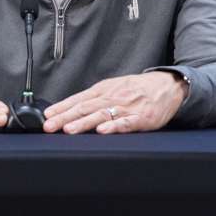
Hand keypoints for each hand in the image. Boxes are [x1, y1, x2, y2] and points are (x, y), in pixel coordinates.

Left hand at [43, 72, 188, 133]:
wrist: (168, 85)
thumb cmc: (139, 88)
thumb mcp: (115, 87)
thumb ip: (95, 98)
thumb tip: (71, 108)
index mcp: (105, 90)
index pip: (79, 99)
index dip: (62, 108)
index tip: (47, 117)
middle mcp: (114, 97)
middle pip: (86, 108)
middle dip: (66, 117)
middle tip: (50, 126)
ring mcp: (128, 108)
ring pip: (102, 115)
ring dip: (84, 123)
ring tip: (69, 129)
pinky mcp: (142, 118)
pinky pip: (126, 123)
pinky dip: (114, 126)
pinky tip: (103, 130)